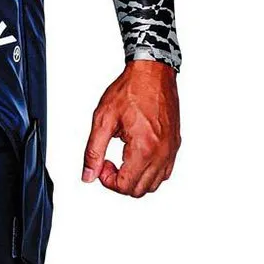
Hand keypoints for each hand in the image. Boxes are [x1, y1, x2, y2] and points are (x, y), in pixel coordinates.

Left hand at [82, 59, 180, 197]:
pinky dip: (149, 172)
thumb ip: (94, 151)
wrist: (153, 73)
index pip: (125, 186)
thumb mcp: (103, 119)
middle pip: (140, 190)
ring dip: (134, 179)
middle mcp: (162, 153)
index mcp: (144, 148)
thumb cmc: (131, 90)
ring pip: (154, 184)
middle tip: (108, 163)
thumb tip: (88, 175)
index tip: (101, 165)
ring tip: (121, 159)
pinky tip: (135, 156)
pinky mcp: (175, 145)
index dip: (107, 180)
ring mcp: (171, 150)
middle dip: (119, 182)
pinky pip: (165, 172)